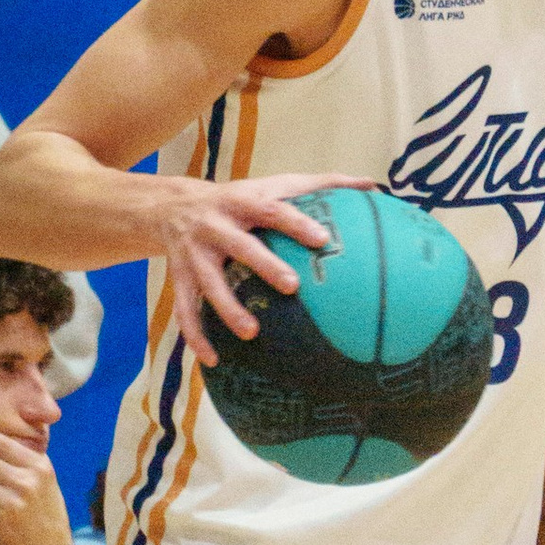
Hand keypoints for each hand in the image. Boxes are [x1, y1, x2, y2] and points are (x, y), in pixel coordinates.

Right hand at [155, 170, 353, 362]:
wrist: (172, 207)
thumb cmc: (240, 199)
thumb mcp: (274, 184)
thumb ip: (322, 184)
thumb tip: (372, 186)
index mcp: (242, 202)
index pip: (271, 210)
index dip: (295, 223)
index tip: (322, 240)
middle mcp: (216, 226)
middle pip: (240, 246)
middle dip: (264, 265)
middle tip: (292, 286)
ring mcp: (195, 254)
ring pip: (209, 283)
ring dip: (227, 308)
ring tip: (251, 333)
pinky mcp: (179, 277)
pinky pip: (185, 310)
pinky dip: (196, 336)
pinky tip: (213, 359)